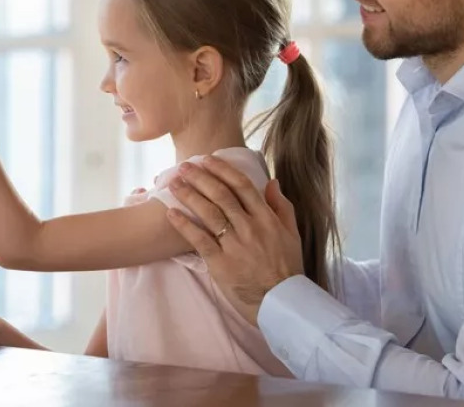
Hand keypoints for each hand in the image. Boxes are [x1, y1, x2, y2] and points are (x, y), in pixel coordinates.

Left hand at [164, 157, 303, 325]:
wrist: (281, 303)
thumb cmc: (287, 269)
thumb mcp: (292, 235)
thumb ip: (281, 207)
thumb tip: (272, 182)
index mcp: (267, 219)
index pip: (242, 186)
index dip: (222, 170)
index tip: (207, 159)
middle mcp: (250, 228)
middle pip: (221, 195)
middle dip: (200, 178)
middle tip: (183, 166)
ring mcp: (235, 245)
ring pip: (208, 213)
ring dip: (189, 195)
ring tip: (172, 184)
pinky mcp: (220, 263)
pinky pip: (199, 240)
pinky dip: (184, 225)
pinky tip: (170, 213)